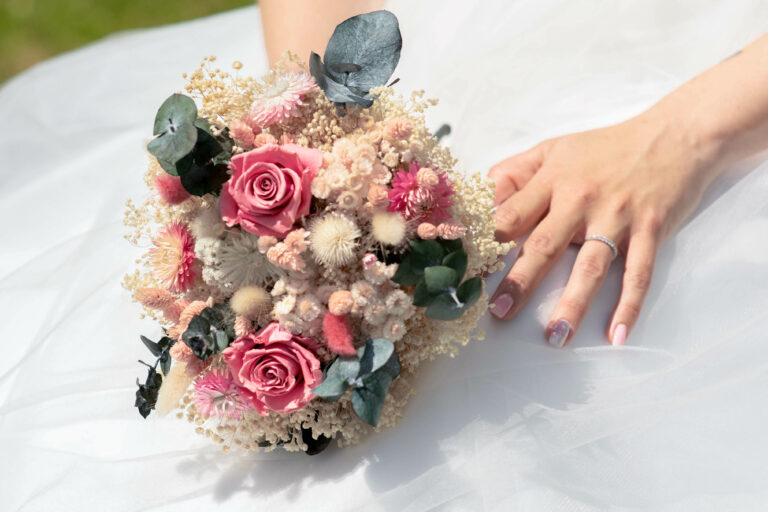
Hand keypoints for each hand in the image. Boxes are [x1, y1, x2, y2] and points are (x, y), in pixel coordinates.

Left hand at [488, 108, 719, 346]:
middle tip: (500, 313)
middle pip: (544, 245)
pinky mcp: (651, 230)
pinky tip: (616, 336)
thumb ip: (514, 173)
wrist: (675, 136)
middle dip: (520, 282)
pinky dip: (629, 306)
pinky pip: (639, 274)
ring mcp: (617, 216)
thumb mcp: (553, 150)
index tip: (468, 272)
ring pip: (590, 266)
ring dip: (572, 304)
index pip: (510, 216)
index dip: (488, 245)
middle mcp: (581, 199)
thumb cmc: (606, 148)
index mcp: (552, 180)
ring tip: (556, 336)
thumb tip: (477, 199)